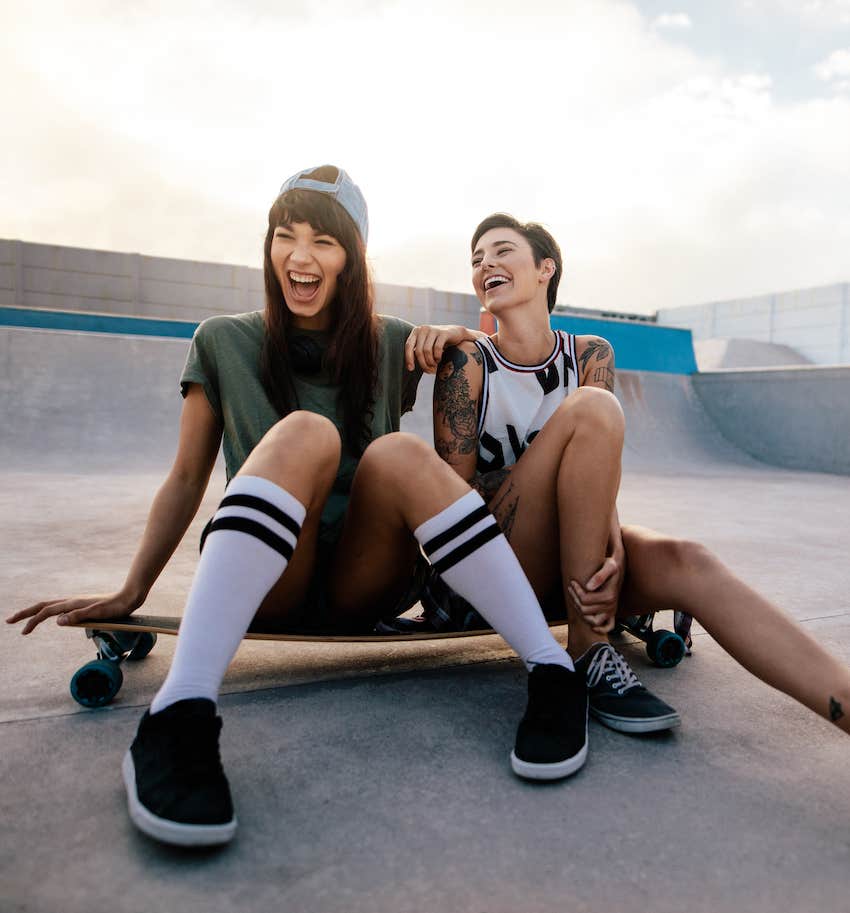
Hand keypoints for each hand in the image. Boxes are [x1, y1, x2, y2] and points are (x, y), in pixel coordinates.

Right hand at [6, 591, 139, 635]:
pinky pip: (61, 608)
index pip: (46, 612)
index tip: (22, 632)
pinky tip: (52, 617)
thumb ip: (78, 617)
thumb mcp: (98, 614)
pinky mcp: (83, 605)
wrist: (130, 597)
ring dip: (37, 612)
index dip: (32, 621)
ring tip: (26, 620)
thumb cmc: (116, 607)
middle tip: (9, 620)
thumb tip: (57, 621)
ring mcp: (78, 603)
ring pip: (51, 606)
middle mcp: (73, 601)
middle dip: (26, 613)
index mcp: (73, 603)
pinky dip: (50, 612)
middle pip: (44, 605)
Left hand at [405, 325, 486, 372]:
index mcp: (416, 331)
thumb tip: (409, 367)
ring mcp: (433, 330)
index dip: (408, 358)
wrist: (456, 333)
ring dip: (430, 361)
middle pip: (419, 351)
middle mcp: (423, 329)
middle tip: (428, 370)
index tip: (411, 369)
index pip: (408, 346)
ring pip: (427, 351)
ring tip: (434, 365)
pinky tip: (439, 360)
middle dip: (423, 363)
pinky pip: (437, 348)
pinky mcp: (443, 333)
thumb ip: (418, 351)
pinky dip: (437, 357)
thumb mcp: (426, 345)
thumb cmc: (438, 342)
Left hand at [568, 556, 621, 634]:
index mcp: (609, 596)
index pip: (585, 599)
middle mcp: (611, 606)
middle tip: (571, 588)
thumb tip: (588, 587)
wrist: (618, 568)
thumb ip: (599, 576)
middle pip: (585, 610)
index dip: (576, 591)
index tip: (572, 582)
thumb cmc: (612, 565)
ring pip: (592, 621)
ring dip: (581, 613)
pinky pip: (608, 627)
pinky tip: (592, 627)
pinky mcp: (612, 613)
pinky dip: (600, 629)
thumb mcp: (608, 566)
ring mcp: (611, 611)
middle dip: (574, 599)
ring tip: (575, 600)